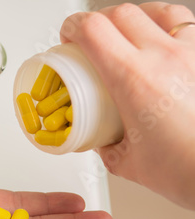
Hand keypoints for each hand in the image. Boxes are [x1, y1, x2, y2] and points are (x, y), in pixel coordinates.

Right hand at [60, 2, 194, 208]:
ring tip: (125, 31)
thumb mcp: (127, 163)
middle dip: (97, 21)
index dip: (73, 26)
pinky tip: (159, 41)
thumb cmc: (188, 170)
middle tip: (90, 39)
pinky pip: (186, 24)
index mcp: (135, 80)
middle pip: (121, 13)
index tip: (69, 36)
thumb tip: (101, 137)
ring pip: (157, 9)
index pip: (94, 29)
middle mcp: (165, 58)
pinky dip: (165, 25)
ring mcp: (192, 55)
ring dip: (133, 16)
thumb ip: (107, 146)